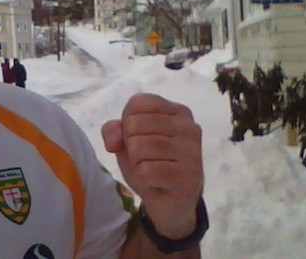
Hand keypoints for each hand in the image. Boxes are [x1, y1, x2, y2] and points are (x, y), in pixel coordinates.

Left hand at [102, 93, 203, 238]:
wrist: (168, 202)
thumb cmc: (149, 163)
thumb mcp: (126, 142)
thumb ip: (113, 131)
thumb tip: (114, 142)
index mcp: (177, 112)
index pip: (138, 102)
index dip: (127, 122)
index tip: (140, 137)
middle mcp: (189, 127)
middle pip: (134, 124)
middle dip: (130, 145)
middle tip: (145, 158)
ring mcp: (192, 151)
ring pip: (138, 147)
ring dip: (136, 162)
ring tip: (150, 169)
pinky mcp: (190, 175)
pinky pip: (147, 170)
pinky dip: (144, 178)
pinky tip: (157, 182)